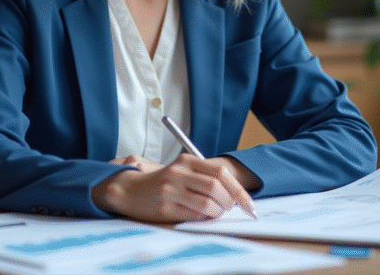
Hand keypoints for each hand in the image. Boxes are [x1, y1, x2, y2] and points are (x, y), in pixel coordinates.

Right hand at [92, 153, 254, 221]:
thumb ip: (205, 177)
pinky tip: (202, 217)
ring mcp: (171, 190)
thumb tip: (234, 196)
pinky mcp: (165, 207)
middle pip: (216, 188)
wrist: (131, 190)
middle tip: (229, 209)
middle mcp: (179, 173)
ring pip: (207, 204)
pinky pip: (194, 216)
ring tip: (215, 213)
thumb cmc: (163, 183)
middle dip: (229, 202)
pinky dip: (204, 219)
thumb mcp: (183, 171)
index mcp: (186, 161)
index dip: (238, 190)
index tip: (249, 204)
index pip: (221, 173)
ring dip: (217, 213)